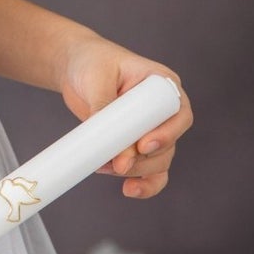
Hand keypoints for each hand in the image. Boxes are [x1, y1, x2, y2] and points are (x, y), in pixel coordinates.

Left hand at [58, 33, 192, 199]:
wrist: (74, 67)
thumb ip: (105, 113)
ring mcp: (152, 128)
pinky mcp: (137, 144)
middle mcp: (163, 109)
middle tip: (118, 164)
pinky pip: (151, 171)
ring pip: (159, 161)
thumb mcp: (95, 80)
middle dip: (145, 159)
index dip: (166, 133)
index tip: (143, 145)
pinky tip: (129, 190)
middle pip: (170, 143)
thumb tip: (119, 156)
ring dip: (136, 171)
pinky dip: (144, 184)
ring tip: (106, 167)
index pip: (179, 113)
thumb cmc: (90, 62)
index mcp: (162, 84)